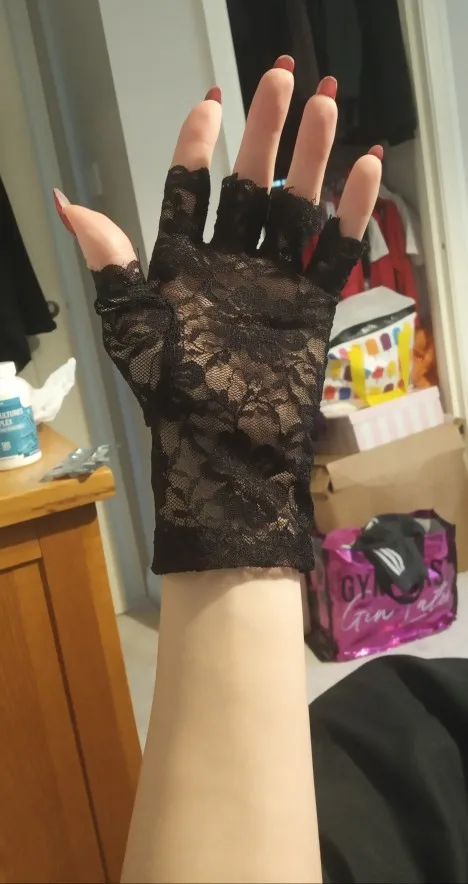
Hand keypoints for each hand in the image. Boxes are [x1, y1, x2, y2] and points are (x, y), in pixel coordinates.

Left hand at [54, 59, 381, 574]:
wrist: (224, 453)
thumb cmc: (173, 392)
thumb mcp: (131, 326)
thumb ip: (111, 263)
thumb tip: (71, 201)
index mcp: (181, 267)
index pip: (188, 192)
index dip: (197, 145)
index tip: (212, 100)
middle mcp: (229, 266)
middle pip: (248, 186)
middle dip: (264, 133)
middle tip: (280, 77)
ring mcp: (273, 284)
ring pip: (295, 210)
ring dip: (311, 160)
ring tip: (326, 106)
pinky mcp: (311, 308)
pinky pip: (334, 255)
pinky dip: (352, 216)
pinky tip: (367, 171)